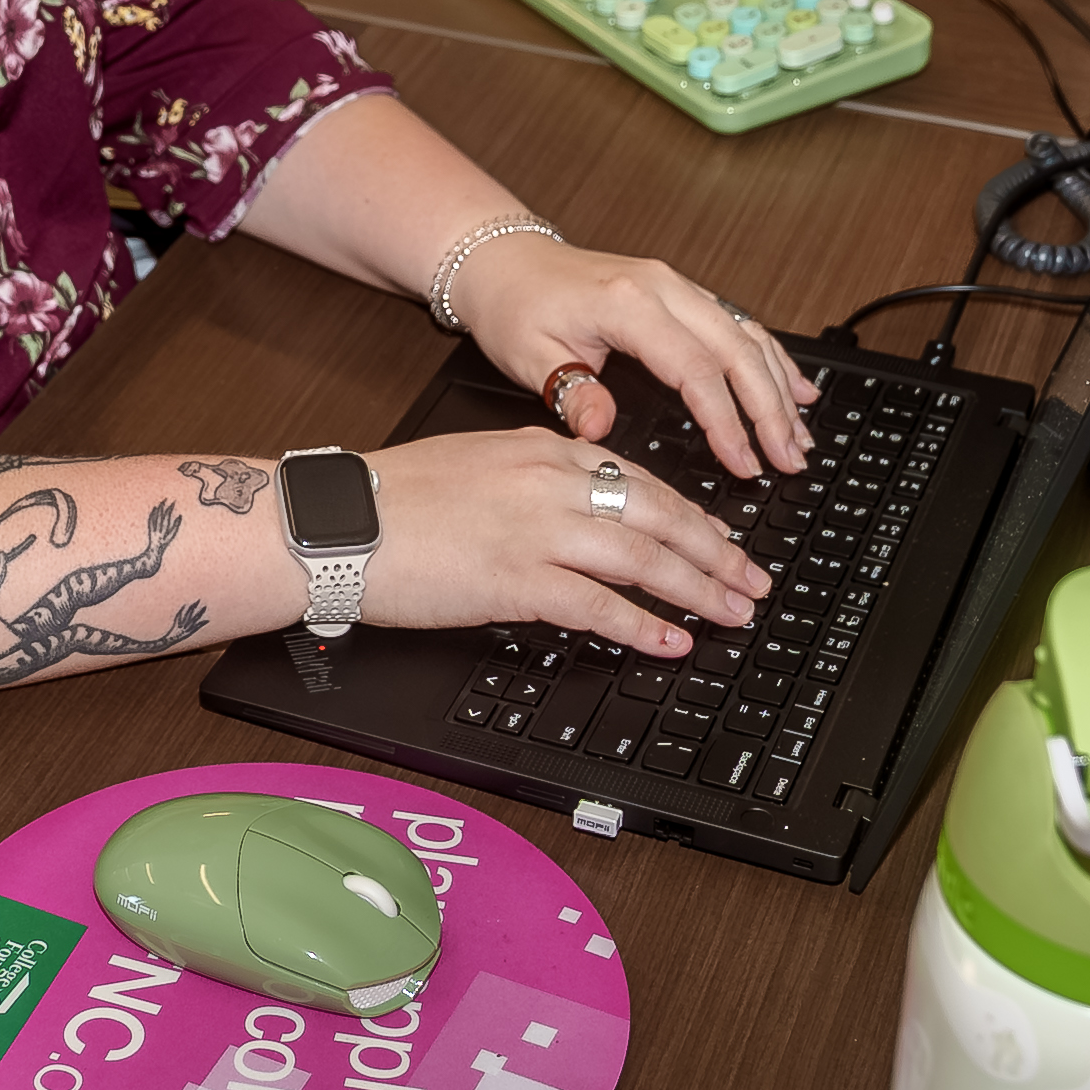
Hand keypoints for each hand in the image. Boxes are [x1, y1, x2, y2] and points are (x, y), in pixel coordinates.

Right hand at [357, 426, 769, 656]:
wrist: (338, 520)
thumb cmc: (391, 499)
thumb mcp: (475, 465)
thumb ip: (530, 481)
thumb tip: (573, 512)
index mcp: (540, 449)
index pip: (637, 479)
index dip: (689, 514)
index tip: (718, 537)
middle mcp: (549, 482)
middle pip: (658, 515)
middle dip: (715, 551)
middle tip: (751, 580)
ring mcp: (536, 529)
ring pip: (643, 558)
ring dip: (698, 588)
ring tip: (733, 612)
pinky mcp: (516, 578)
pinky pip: (599, 605)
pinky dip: (644, 624)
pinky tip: (673, 640)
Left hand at [446, 236, 814, 476]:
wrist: (507, 261)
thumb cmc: (516, 306)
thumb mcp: (528, 356)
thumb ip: (570, 393)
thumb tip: (600, 428)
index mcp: (627, 303)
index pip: (694, 368)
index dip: (725, 420)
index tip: (743, 462)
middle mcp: (662, 287)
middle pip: (736, 350)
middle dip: (769, 409)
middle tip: (788, 459)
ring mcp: (676, 286)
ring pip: (747, 335)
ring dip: (779, 387)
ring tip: (800, 437)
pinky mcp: (681, 293)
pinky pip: (739, 324)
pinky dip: (771, 358)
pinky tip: (796, 388)